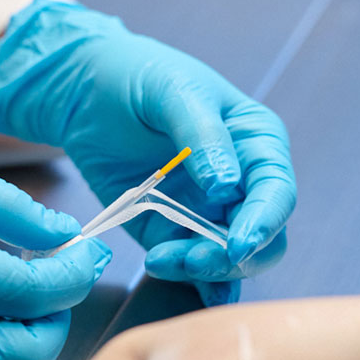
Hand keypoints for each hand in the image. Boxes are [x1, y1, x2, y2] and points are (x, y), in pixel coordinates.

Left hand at [0, 0, 294, 305]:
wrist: (83, 92)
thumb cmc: (136, 76)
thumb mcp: (173, 91)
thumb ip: (203, 136)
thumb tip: (226, 185)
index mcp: (256, 143)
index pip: (276, 193)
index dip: (263, 223)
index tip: (236, 245)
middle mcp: (241, 184)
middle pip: (261, 238)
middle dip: (231, 257)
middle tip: (191, 259)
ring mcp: (208, 212)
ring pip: (229, 261)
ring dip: (202, 271)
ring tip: (159, 259)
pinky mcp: (173, 233)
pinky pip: (194, 268)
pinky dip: (191, 284)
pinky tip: (170, 277)